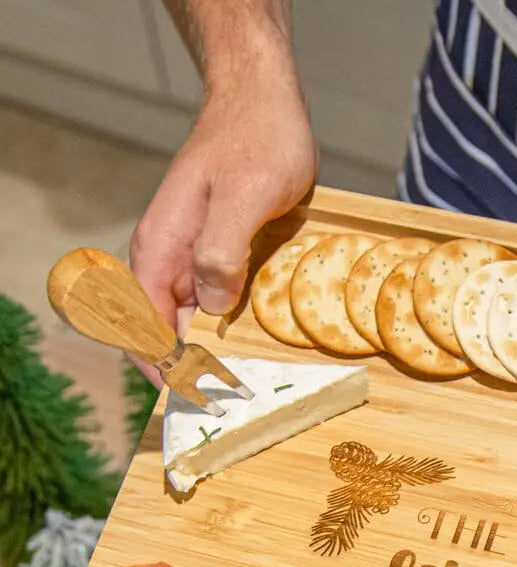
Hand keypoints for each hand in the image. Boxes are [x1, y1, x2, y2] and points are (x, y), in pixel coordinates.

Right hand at [129, 63, 316, 383]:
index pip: (144, 327)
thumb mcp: (247, 196)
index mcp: (162, 249)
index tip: (195, 401)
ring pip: (190, 323)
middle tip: (229, 406)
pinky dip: (227, 331)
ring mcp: (193, 257)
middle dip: (190, 373)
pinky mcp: (219, 253)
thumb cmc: (258, 141)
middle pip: (164, 334)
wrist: (263, 101)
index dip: (165, 370)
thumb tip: (210, 306)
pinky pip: (214, 303)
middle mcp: (169, 258)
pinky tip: (254, 350)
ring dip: (211, 356)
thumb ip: (222, 250)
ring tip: (245, 388)